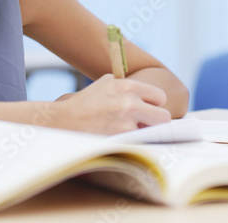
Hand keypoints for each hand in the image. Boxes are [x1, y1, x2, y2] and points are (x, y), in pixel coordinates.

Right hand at [52, 74, 170, 134]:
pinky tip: (119, 139)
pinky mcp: (120, 140)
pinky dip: (132, 143)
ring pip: (152, 133)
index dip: (154, 104)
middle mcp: (130, 103)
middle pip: (164, 117)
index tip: (148, 108)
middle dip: (156, 121)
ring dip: (143, 133)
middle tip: (145, 123)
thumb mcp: (105, 83)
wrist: (63, 120)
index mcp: (127, 86)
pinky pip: (138, 143)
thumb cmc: (85, 103)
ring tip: (128, 131)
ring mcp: (126, 123)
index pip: (159, 97)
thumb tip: (146, 92)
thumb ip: (126, 85)